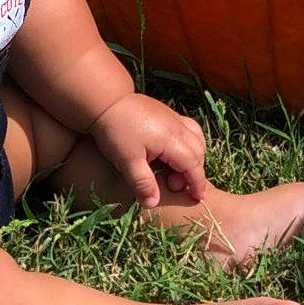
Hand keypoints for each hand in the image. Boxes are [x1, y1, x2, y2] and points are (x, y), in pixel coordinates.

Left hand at [89, 93, 207, 208]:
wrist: (105, 100)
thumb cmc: (116, 131)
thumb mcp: (127, 161)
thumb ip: (142, 183)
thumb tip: (154, 204)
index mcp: (171, 139)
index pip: (193, 164)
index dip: (197, 183)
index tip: (198, 198)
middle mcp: (177, 126)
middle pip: (198, 151)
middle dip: (194, 171)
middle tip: (174, 185)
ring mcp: (173, 117)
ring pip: (197, 137)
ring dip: (194, 155)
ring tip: (178, 169)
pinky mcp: (166, 112)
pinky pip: (188, 128)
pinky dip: (189, 143)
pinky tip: (173, 151)